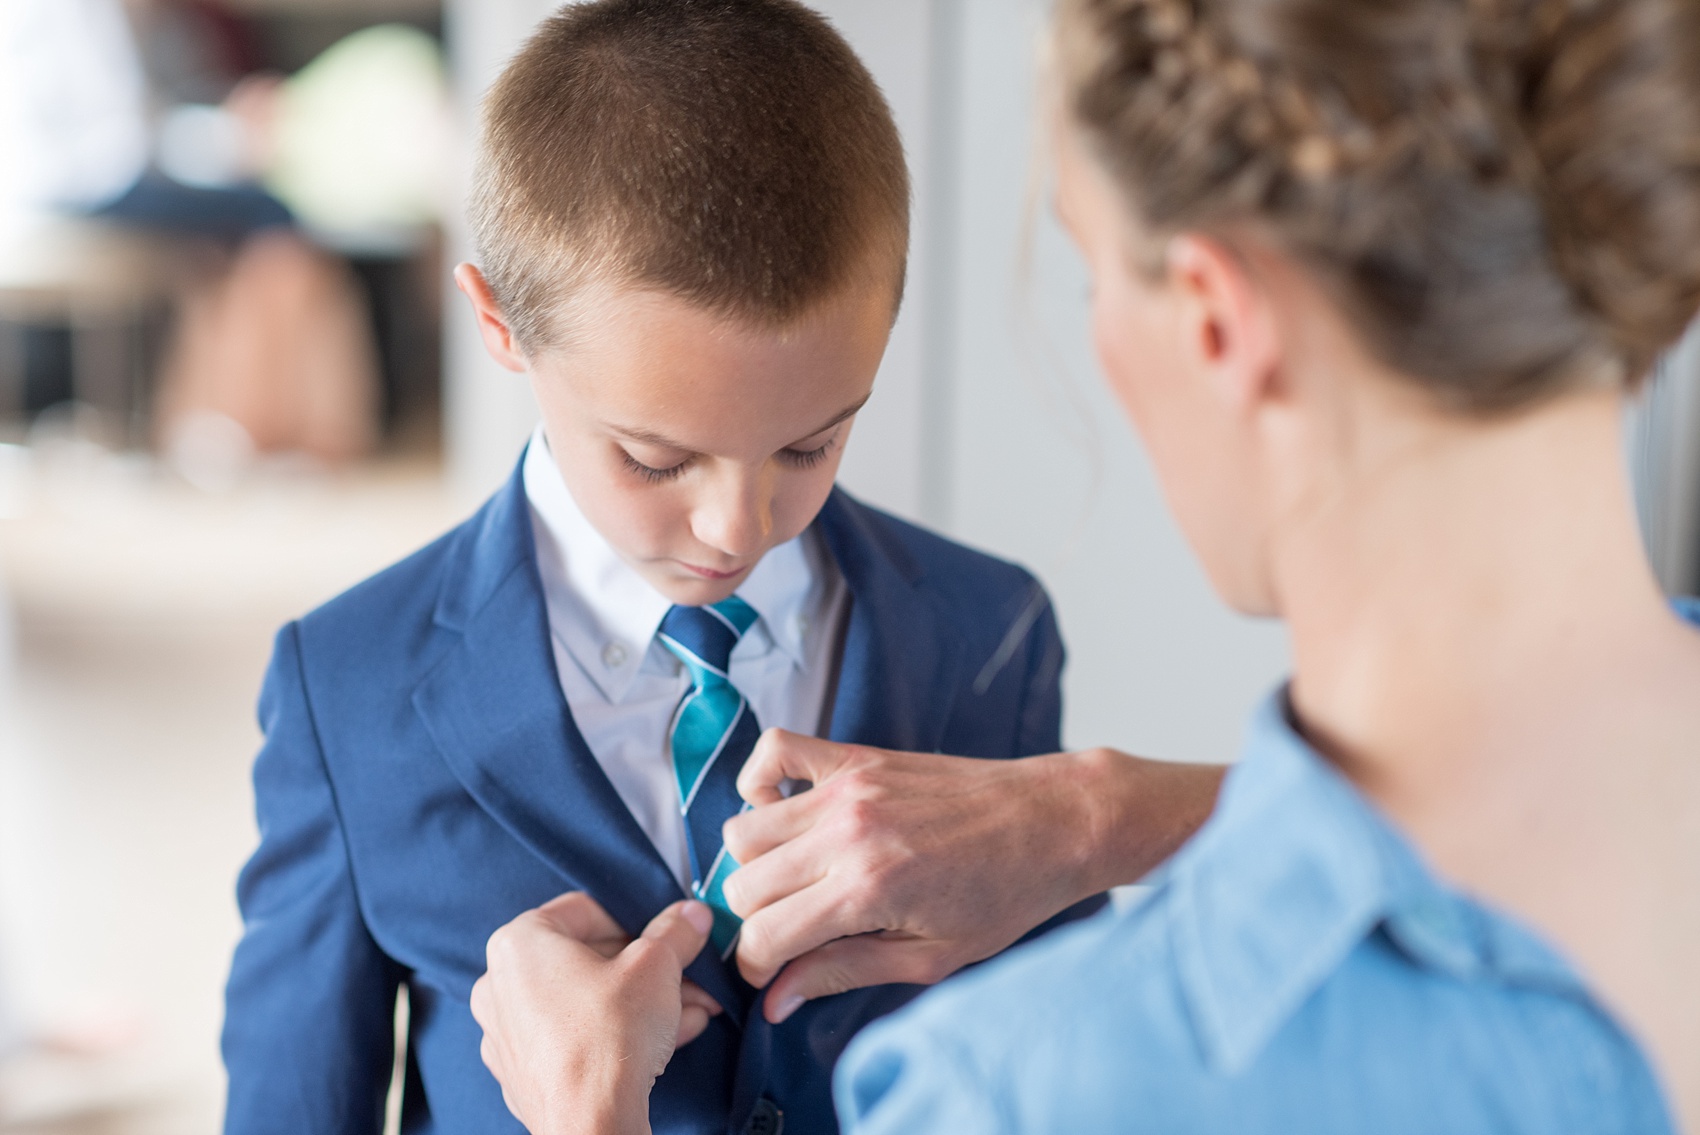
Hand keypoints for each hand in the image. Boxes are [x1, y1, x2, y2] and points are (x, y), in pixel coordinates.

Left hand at [471, 894, 718, 1134]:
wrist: (591, 1124)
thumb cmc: (609, 1036)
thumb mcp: (657, 965)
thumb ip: (675, 932)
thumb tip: (692, 914)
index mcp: (519, 943)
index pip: (583, 911)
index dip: (633, 919)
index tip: (663, 935)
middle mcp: (499, 987)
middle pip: (586, 961)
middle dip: (644, 970)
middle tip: (683, 976)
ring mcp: (507, 1036)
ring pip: (584, 1004)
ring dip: (639, 1004)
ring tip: (687, 1012)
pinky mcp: (522, 1076)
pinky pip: (574, 1041)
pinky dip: (614, 1037)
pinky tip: (663, 1044)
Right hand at [723, 731, 1222, 1023]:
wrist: (1056, 821)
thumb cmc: (1006, 894)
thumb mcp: (932, 956)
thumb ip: (845, 971)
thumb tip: (777, 1000)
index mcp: (866, 890)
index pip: (762, 934)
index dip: (756, 966)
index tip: (773, 973)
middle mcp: (847, 833)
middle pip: (743, 884)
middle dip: (755, 920)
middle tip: (791, 930)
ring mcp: (848, 789)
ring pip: (744, 829)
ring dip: (756, 864)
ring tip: (794, 880)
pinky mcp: (858, 758)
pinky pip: (774, 751)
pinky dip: (759, 782)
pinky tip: (783, 812)